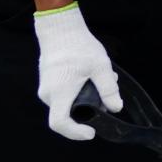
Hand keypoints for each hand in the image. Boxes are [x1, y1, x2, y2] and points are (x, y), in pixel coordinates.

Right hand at [33, 4, 118, 141]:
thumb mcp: (100, 67)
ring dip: (88, 97)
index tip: (91, 132)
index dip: (75, 133)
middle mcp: (48, 94)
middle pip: (67, 114)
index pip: (60, 123)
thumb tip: (116, 108)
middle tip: (108, 96)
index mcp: (59, 93)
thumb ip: (108, 89)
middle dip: (90, 109)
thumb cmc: (79, 46)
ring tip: (106, 78)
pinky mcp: (48, 81)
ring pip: (67, 102)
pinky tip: (94, 75)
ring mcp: (46, 88)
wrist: (60, 28)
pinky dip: (80, 90)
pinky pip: (64, 94)